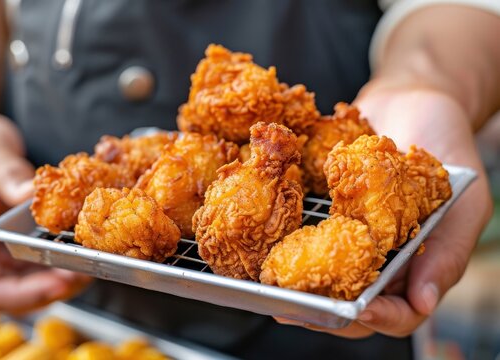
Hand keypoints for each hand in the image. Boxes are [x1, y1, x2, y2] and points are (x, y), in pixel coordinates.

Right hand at [0, 115, 91, 312]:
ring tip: (90, 265)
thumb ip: (9, 175)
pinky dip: (58, 263)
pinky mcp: (10, 244)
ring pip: (27, 284)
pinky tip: (81, 251)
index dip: (26, 294)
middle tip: (86, 273)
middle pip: (12, 294)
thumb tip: (32, 195)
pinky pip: (35, 265)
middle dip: (51, 289)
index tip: (60, 282)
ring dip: (59, 280)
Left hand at [276, 85, 492, 337]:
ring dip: (295, 284)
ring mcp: (346, 237)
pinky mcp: (321, 214)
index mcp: (414, 265)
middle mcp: (377, 259)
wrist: (408, 100)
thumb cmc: (446, 145)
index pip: (398, 312)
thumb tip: (424, 303)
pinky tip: (262, 244)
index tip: (358, 310)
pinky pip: (301, 235)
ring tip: (270, 285)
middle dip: (322, 309)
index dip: (379, 318)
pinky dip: (284, 243)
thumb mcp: (463, 200)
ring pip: (319, 276)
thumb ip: (446, 253)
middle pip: (350, 301)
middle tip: (292, 305)